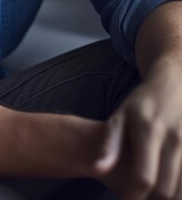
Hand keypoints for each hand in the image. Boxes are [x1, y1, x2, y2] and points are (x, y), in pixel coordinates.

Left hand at [92, 57, 181, 198]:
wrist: (175, 83)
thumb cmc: (142, 103)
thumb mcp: (121, 116)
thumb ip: (110, 144)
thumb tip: (97, 170)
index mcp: (149, 130)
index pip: (143, 178)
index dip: (132, 199)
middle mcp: (174, 138)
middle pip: (165, 191)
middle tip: (137, 199)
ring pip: (181, 191)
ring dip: (167, 199)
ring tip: (150, 195)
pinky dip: (179, 190)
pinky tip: (167, 187)